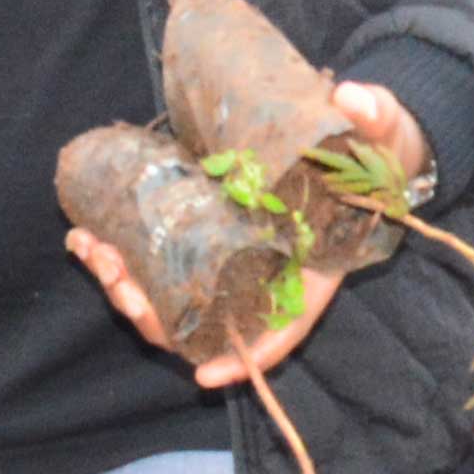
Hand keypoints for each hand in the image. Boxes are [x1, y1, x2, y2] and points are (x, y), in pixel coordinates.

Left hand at [66, 80, 430, 392]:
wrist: (357, 133)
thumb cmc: (378, 146)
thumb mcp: (386, 132)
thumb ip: (376, 113)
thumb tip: (352, 99)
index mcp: (315, 268)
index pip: (285, 327)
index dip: (247, 355)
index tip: (205, 374)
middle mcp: (268, 274)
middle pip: (206, 317)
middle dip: (152, 308)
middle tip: (113, 272)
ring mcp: (232, 257)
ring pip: (173, 295)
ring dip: (123, 282)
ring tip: (88, 244)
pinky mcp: (207, 232)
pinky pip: (161, 260)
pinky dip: (122, 254)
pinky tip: (89, 231)